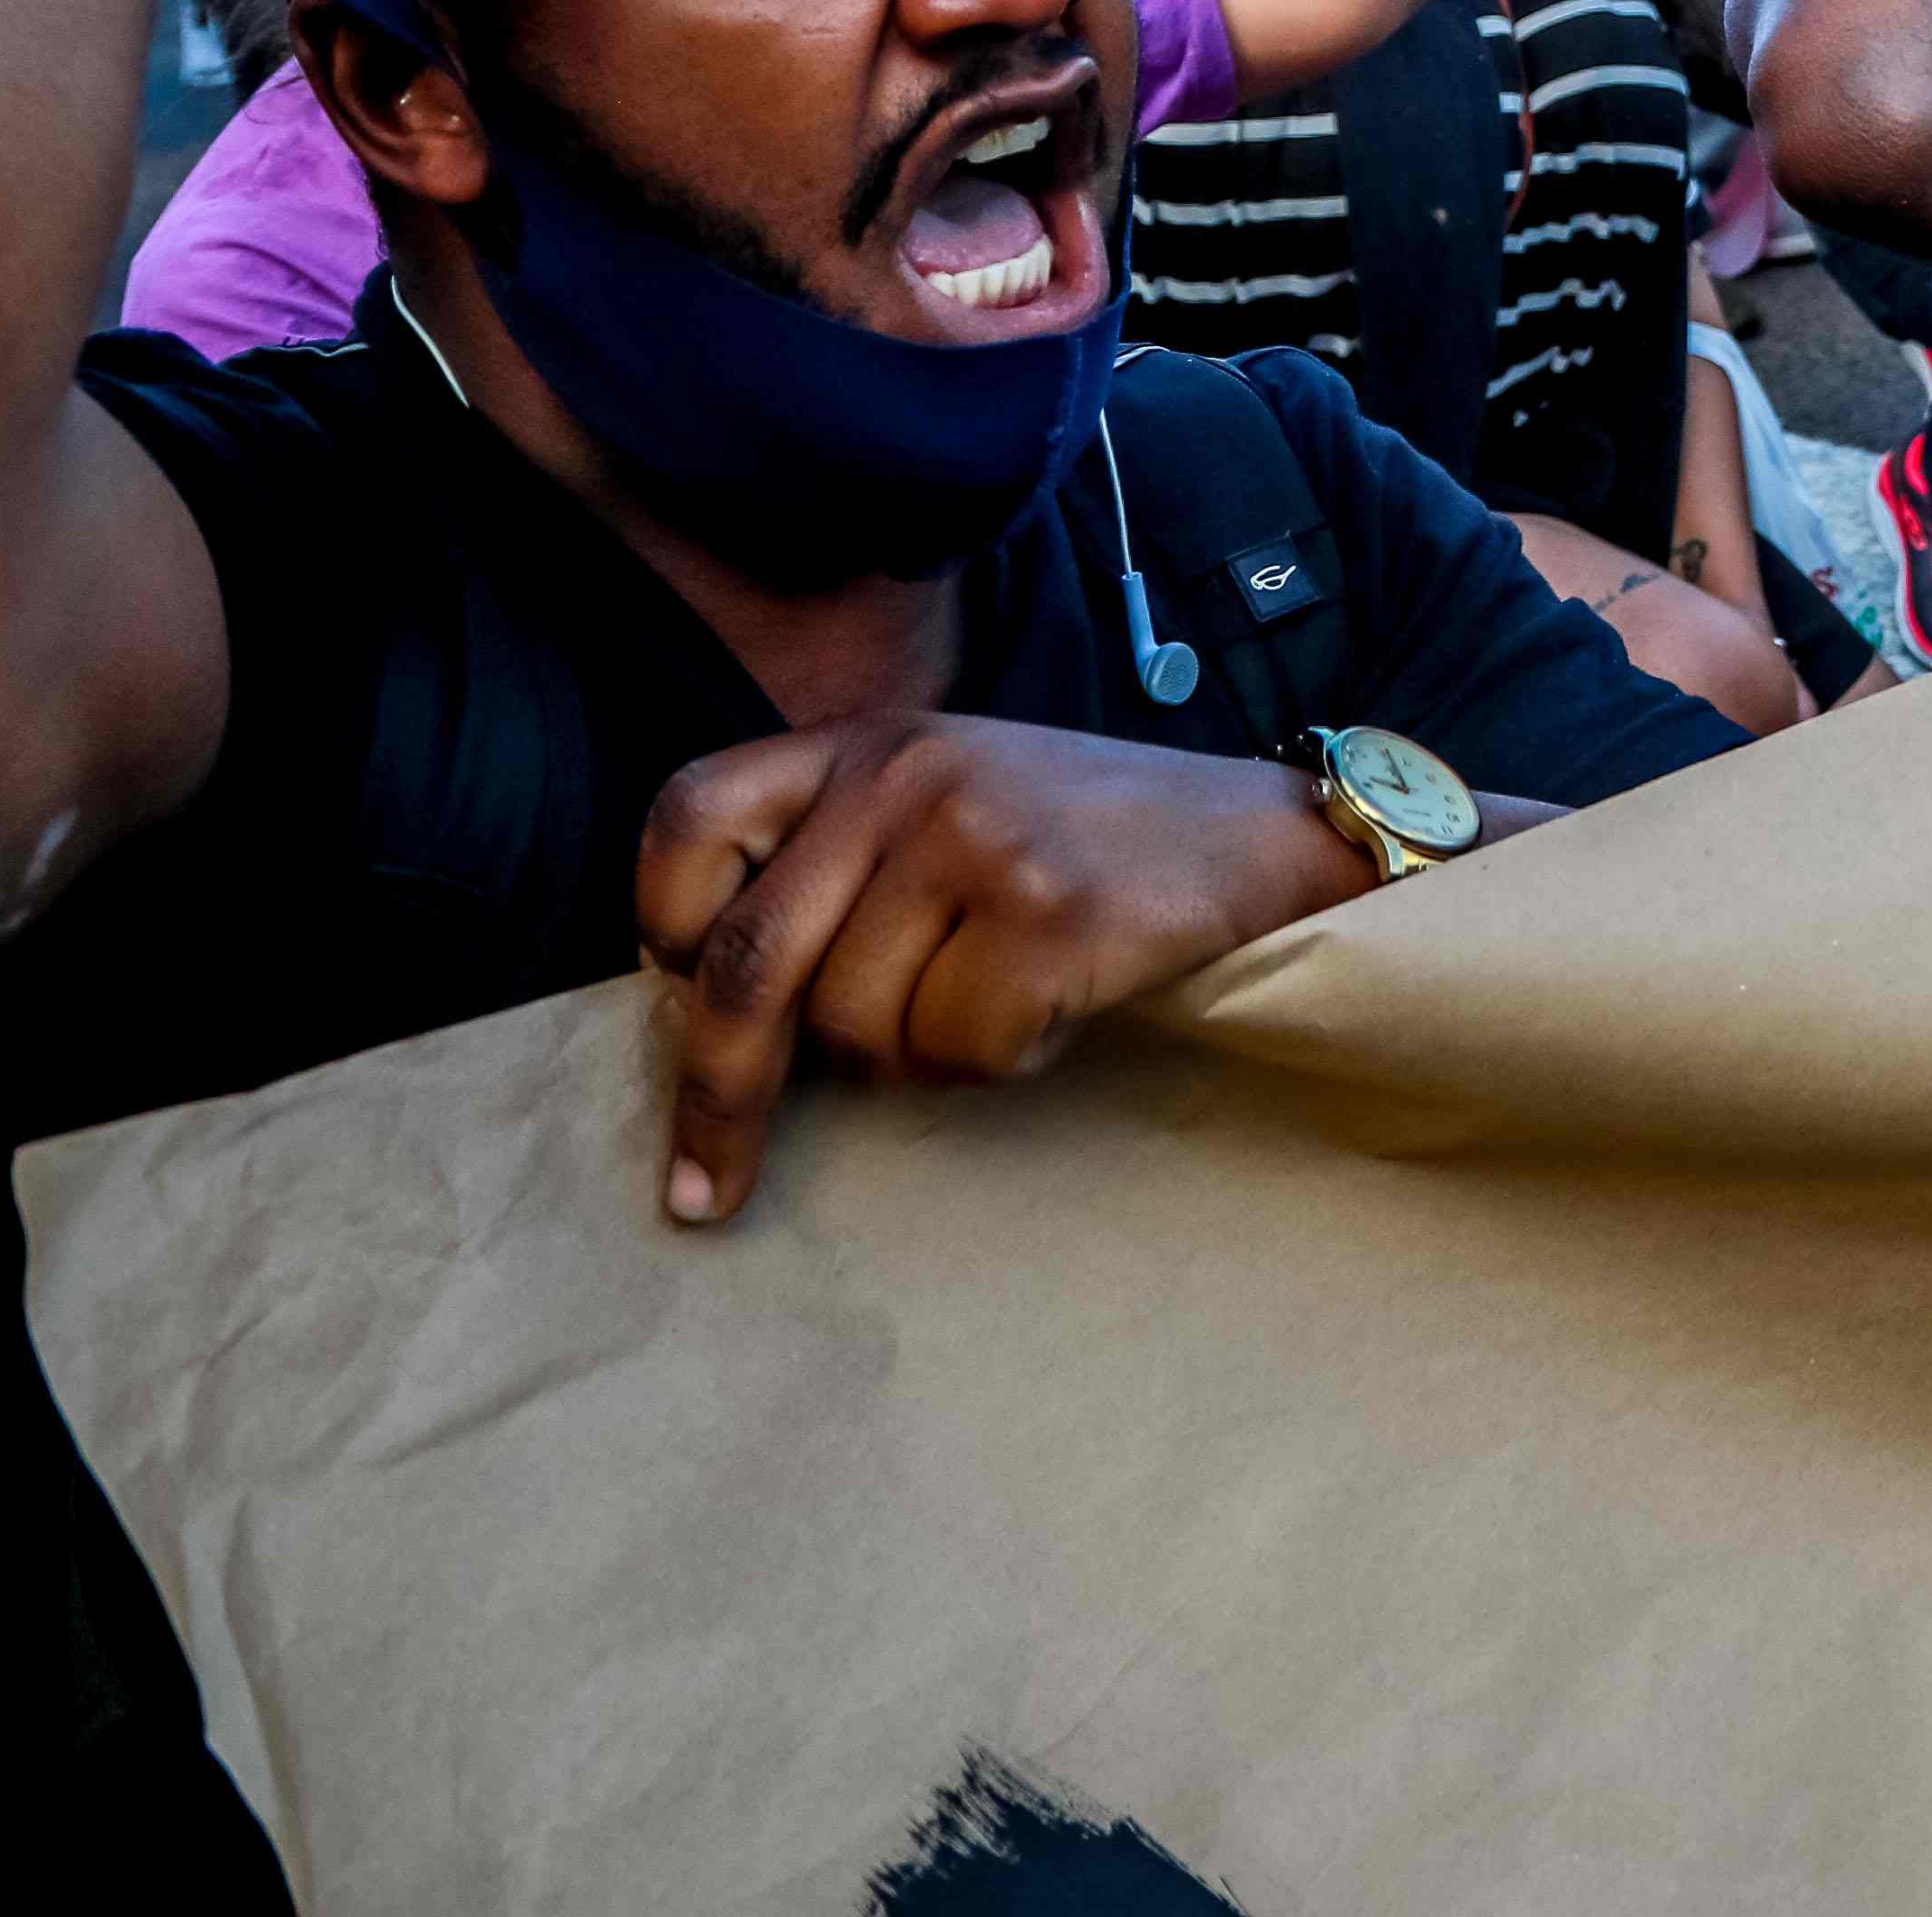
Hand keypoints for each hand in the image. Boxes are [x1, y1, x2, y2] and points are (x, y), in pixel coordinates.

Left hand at [633, 714, 1359, 1226]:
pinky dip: (994, 1060)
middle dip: (720, 1095)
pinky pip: (954, 1048)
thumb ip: (841, 856)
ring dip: (910, 1058)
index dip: (664, 926)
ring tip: (988, 1007)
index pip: (689, 819)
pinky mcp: (1047, 909)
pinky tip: (1050, 1008)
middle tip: (703, 1189)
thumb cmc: (1093, 840)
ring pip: (853, 1025)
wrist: (1267, 836)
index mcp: (865, 742)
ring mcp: (977, 836)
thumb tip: (717, 1011)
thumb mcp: (949, 793)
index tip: (680, 999)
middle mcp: (904, 775)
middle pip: (747, 962)